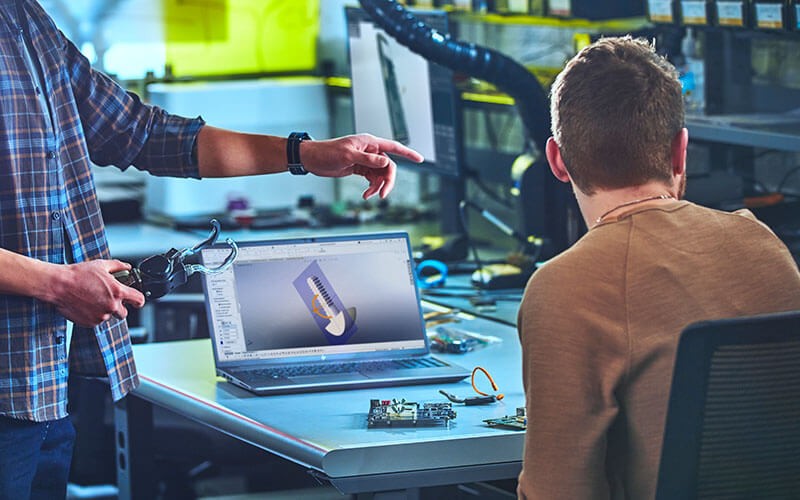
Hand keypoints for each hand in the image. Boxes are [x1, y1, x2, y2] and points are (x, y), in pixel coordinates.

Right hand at [48, 260, 145, 326]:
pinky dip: (93, 315)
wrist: (58, 285)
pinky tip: (85, 304)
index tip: (136, 301)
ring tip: (92, 299)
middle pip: (124, 313)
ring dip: (104, 310)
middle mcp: (111, 306)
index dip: (139, 301)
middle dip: (119, 307)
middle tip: (108, 299)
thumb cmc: (78, 274)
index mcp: (117, 292)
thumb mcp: (101, 265)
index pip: (139, 300)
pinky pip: (96, 321)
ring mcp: (100, 316)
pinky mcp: (90, 323)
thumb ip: (118, 266)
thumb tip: (127, 267)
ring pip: (108, 316)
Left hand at [301, 134, 423, 199]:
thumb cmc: (327, 152)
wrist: (313, 159)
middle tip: (382, 194)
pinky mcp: (360, 168)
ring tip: (369, 195)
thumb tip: (385, 162)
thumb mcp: (348, 155)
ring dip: (377, 186)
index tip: (419, 159)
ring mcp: (365, 160)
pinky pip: (372, 179)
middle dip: (387, 181)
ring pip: (380, 175)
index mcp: (370, 142)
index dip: (408, 153)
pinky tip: (366, 194)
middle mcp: (370, 150)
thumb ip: (368, 159)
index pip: (394, 147)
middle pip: (388, 166)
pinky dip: (371, 187)